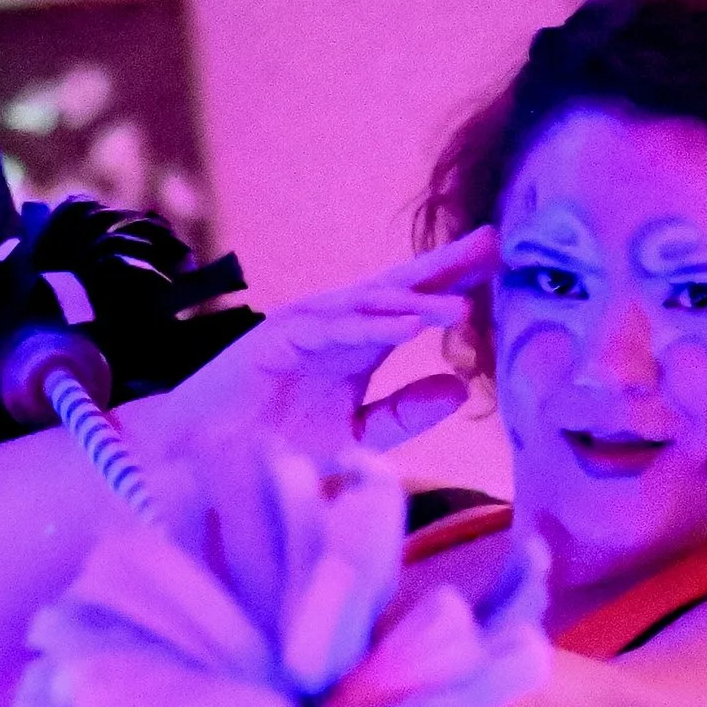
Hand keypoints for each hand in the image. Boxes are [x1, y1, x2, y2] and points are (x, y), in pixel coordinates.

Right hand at [133, 227, 495, 473]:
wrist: (205, 466)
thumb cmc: (276, 451)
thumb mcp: (356, 438)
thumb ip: (404, 415)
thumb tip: (460, 386)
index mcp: (358, 347)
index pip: (413, 307)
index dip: (453, 284)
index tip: (502, 266)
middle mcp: (334, 329)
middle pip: (396, 288)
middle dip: (443, 265)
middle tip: (494, 240)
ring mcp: (303, 329)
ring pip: (368, 307)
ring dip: (414, 302)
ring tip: (462, 304)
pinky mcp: (274, 340)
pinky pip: (331, 329)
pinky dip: (369, 326)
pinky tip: (409, 327)